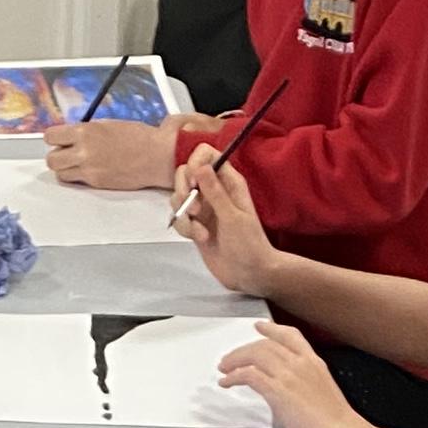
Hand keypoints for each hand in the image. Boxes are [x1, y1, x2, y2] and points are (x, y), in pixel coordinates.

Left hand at [43, 115, 176, 189]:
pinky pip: (77, 182)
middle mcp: (84, 151)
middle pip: (52, 159)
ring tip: (78, 163)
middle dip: (57, 156)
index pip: (51, 137)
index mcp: (85, 132)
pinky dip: (79, 177)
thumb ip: (86, 132)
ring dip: (66, 169)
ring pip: (61, 174)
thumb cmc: (139, 138)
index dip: (54, 138)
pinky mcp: (96, 183)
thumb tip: (73, 136)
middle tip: (66, 153)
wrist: (156, 155)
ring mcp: (89, 170)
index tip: (58, 139)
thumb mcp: (107, 125)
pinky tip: (90, 170)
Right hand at [177, 149, 283, 297]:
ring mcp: (203, 207)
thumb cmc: (248, 245)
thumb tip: (200, 167)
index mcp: (229, 181)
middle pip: (184, 173)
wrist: (249, 274)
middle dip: (182, 189)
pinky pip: (179, 217)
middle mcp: (214, 190)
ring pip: (178, 196)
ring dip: (183, 213)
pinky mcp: (195, 224)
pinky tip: (200, 239)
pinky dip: (185, 228)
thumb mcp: (232, 217)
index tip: (194, 183)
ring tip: (199, 231)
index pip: (205, 153)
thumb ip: (215, 192)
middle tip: (193, 209)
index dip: (195, 163)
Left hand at [218, 324, 365, 427]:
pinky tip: (227, 382)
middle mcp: (301, 363)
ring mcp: (290, 375)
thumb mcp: (320, 392)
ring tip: (224, 369)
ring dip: (235, 361)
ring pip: (255, 355)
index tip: (259, 326)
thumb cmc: (335, 423)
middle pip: (265, 344)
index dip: (272, 329)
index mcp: (314, 362)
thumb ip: (302, 385)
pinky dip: (234, 376)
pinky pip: (250, 375)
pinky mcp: (279, 391)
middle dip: (243, 350)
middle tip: (229, 359)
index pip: (290, 335)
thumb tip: (284, 391)